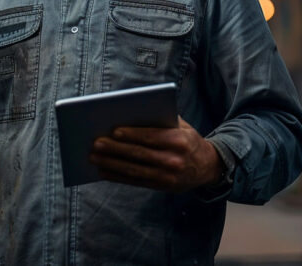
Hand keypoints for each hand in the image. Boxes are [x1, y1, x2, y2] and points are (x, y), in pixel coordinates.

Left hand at [89, 116, 222, 191]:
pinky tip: (104, 171)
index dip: (132, 135)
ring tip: (94, 158)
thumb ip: (161, 120)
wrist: (208, 166)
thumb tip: (130, 115)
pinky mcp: (162, 187)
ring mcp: (168, 177)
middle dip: (115, 149)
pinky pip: (136, 182)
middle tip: (96, 144)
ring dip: (111, 164)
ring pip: (134, 170)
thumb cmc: (188, 139)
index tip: (113, 131)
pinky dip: (118, 177)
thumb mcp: (182, 126)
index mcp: (179, 140)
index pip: (151, 137)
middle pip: (139, 154)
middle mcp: (174, 160)